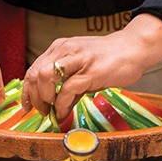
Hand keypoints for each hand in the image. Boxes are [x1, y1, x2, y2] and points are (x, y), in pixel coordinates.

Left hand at [21, 13, 161, 119]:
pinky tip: (64, 113)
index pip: (33, 69)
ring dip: (44, 98)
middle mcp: (65, 51)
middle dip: (33, 97)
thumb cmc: (110, 58)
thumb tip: (59, 107)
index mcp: (60, 48)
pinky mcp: (90, 71)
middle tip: (41, 111)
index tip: (28, 106)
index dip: (27, 90)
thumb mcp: (83, 67)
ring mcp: (77, 60)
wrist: (134, 48)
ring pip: (45, 76)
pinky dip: (61, 105)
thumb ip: (69, 83)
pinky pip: (67, 89)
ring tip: (52, 109)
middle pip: (35, 73)